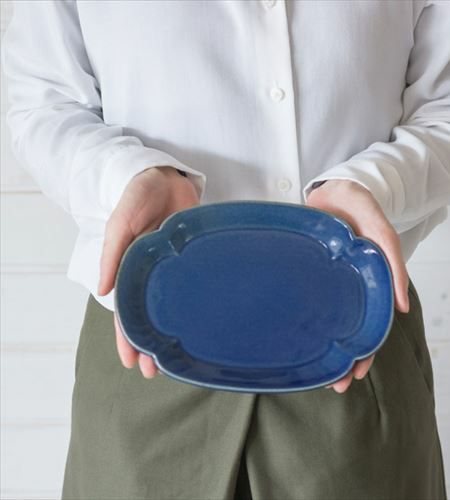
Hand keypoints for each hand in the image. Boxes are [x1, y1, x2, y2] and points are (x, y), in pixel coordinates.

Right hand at [98, 166, 199, 377]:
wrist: (166, 177)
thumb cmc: (138, 197)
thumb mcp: (121, 222)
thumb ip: (113, 253)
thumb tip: (103, 290)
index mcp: (130, 268)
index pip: (126, 310)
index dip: (127, 336)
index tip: (131, 362)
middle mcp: (151, 273)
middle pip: (148, 314)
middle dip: (149, 343)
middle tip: (156, 372)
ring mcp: (172, 268)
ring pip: (169, 306)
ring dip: (170, 330)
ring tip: (176, 357)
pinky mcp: (192, 259)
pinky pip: (190, 286)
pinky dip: (191, 305)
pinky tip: (199, 320)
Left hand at [305, 179, 409, 392]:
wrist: (332, 189)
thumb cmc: (360, 209)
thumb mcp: (381, 233)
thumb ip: (393, 265)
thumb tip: (401, 307)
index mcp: (366, 284)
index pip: (369, 327)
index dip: (364, 353)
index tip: (353, 376)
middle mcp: (346, 288)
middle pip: (347, 331)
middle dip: (343, 360)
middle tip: (333, 386)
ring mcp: (325, 283)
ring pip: (327, 321)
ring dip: (325, 347)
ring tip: (316, 373)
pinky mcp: (307, 274)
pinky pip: (308, 302)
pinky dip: (306, 321)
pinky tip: (296, 338)